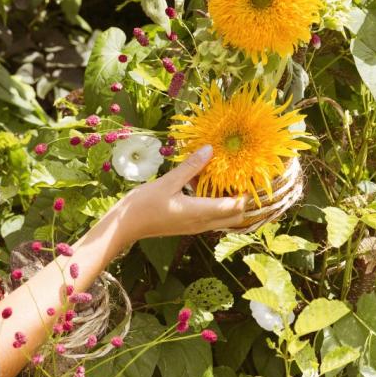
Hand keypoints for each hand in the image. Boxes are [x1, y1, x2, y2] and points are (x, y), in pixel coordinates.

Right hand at [112, 145, 248, 245]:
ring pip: (224, 219)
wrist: (124, 227)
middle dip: (244, 201)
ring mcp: (194, 226)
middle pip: (235, 217)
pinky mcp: (188, 226)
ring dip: (230, 204)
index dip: (247, 194)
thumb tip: (210, 149)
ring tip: (229, 181)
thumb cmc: (143, 205)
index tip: (251, 176)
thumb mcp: (167, 182)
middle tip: (244, 178)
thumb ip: (191, 167)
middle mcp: (201, 223)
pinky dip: (217, 206)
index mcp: (199, 213)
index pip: (235, 207)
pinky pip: (211, 218)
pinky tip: (207, 188)